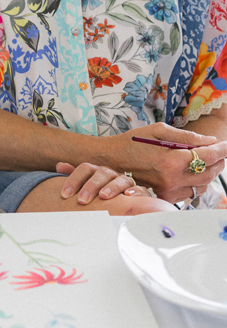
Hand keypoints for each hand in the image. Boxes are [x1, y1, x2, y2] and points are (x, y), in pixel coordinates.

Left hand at [56, 161, 152, 204]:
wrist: (125, 200)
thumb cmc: (100, 194)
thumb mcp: (86, 185)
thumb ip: (74, 176)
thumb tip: (59, 166)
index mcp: (96, 171)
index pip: (85, 169)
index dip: (73, 180)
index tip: (65, 194)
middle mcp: (111, 174)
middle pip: (101, 173)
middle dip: (91, 186)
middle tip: (82, 200)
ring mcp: (125, 182)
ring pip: (120, 179)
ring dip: (112, 187)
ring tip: (103, 196)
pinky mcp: (140, 192)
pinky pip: (141, 189)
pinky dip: (136, 191)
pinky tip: (128, 196)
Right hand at [107, 123, 226, 204]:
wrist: (111, 160)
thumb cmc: (132, 142)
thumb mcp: (158, 131)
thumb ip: (186, 137)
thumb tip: (209, 141)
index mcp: (170, 160)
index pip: (206, 156)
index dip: (221, 149)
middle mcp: (172, 179)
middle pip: (208, 172)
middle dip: (219, 160)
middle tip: (220, 151)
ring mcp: (169, 190)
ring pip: (202, 185)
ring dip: (210, 172)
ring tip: (208, 160)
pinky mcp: (166, 197)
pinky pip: (191, 193)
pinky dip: (198, 182)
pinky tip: (194, 171)